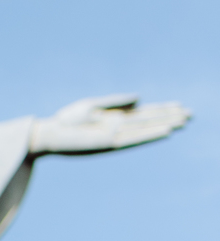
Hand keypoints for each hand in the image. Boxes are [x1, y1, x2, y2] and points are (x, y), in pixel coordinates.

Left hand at [29, 95, 189, 155]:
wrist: (50, 134)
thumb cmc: (67, 121)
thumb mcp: (92, 106)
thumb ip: (116, 101)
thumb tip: (141, 97)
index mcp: (115, 118)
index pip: (144, 113)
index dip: (161, 109)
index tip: (180, 105)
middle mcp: (119, 128)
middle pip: (149, 121)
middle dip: (169, 117)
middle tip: (191, 115)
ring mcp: (116, 135)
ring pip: (145, 129)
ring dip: (164, 125)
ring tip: (183, 122)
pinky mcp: (109, 143)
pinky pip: (134, 138)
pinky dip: (150, 134)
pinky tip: (165, 131)